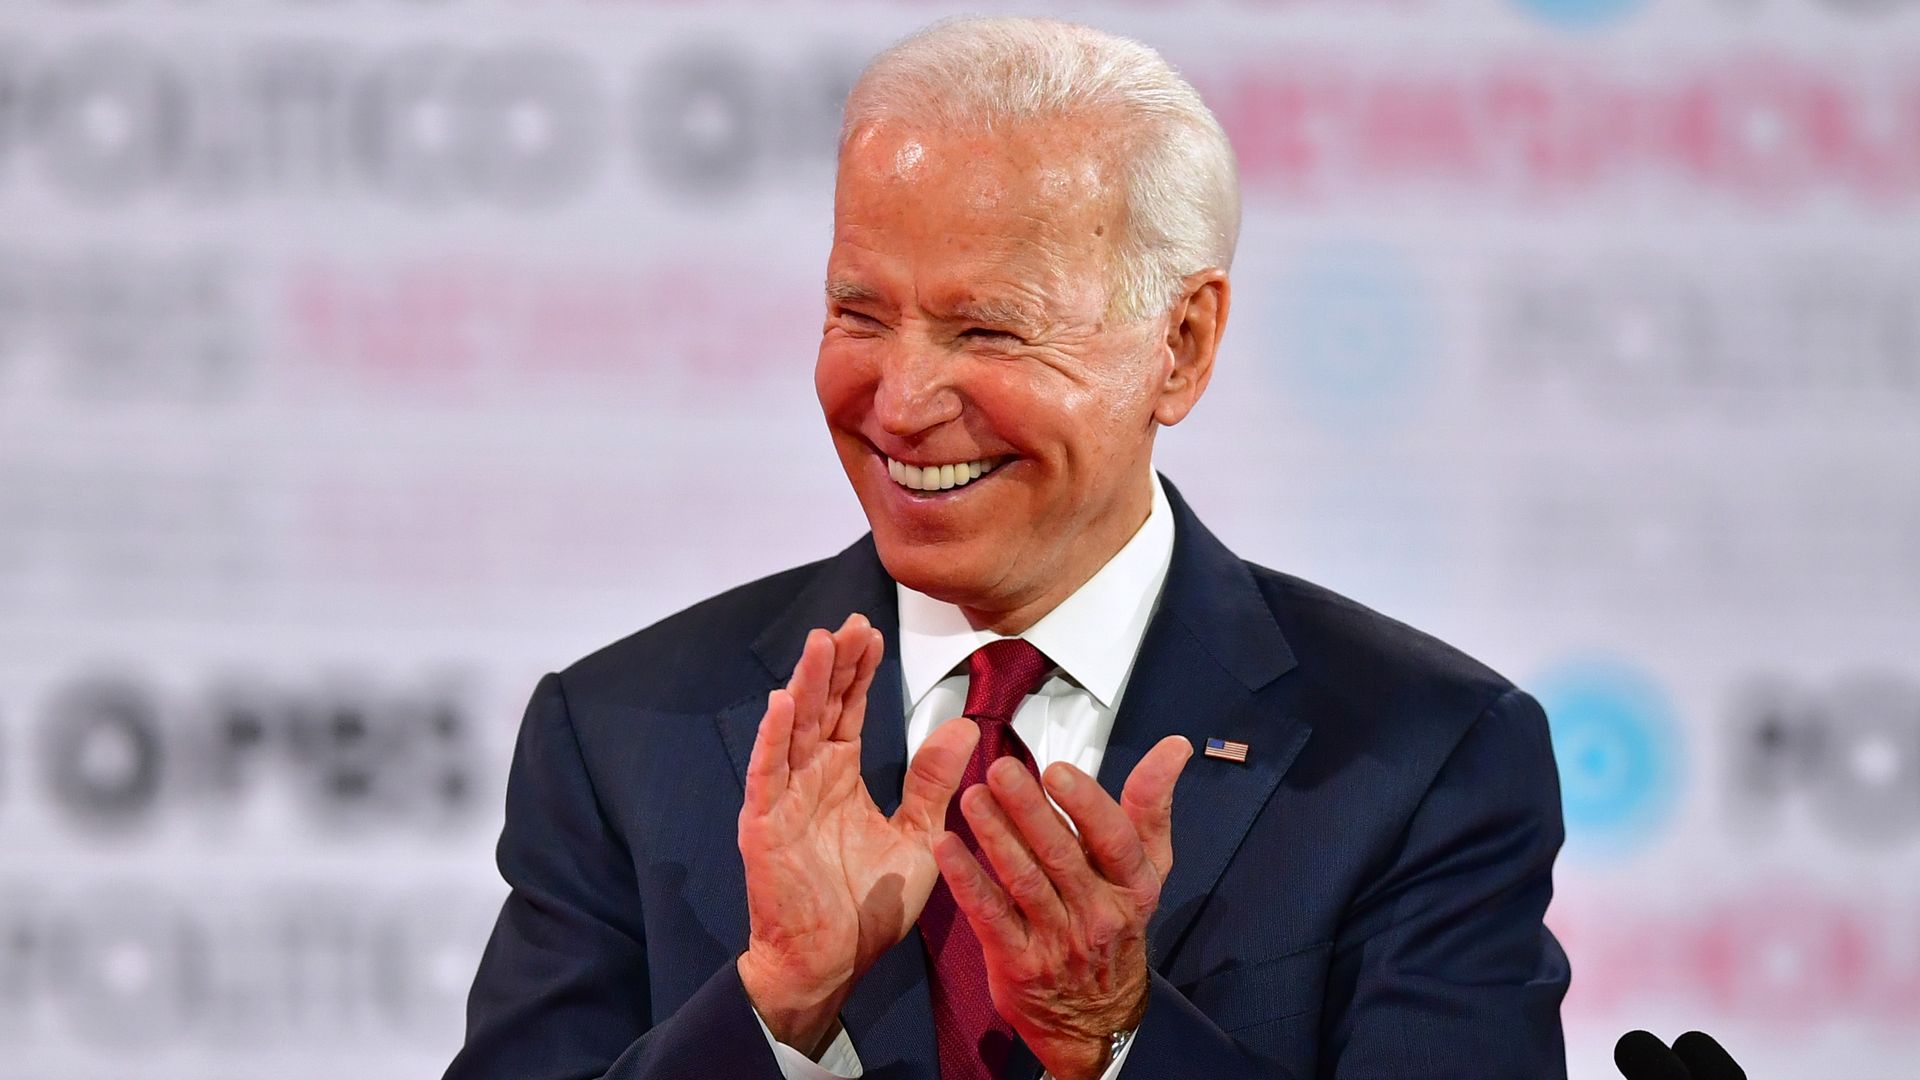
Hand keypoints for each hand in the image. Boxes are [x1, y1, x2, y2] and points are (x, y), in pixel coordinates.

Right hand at [736, 614, 979, 1054]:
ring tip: (820, 643)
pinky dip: (774, 738)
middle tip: (852, 623)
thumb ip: (933, 782)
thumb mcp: (916, 836)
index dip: (859, 671)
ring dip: (805, 685)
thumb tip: (964, 727)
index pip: (848, 711)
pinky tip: (784, 702)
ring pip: (794, 729)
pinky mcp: (765, 826)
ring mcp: (783, 800)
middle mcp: (808, 780)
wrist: (831, 963)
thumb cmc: (866, 908)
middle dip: (835, 664)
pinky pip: (768, 774)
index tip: (873, 631)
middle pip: (820, 707)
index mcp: (839, 778)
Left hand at [932, 734, 1192, 1079]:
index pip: (1114, 839)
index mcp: (1132, 885)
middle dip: (1029, 809)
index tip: (1057, 770)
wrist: (1097, 1020)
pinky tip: (946, 847)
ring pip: (1025, 881)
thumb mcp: (1147, 870)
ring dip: (996, 836)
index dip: (1087, 804)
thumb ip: (1151, 806)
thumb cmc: (1116, 926)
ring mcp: (1057, 941)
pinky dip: (967, 880)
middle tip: (1001, 771)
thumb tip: (1174, 747)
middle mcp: (1098, 913)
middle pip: (1062, 855)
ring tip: (973, 798)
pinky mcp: (1018, 962)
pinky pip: (990, 915)